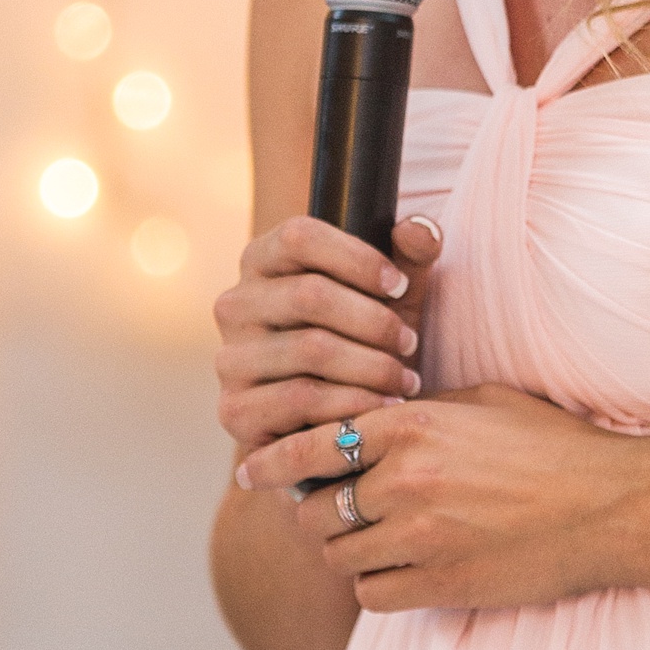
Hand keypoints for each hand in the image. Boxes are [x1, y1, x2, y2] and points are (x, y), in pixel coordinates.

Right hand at [213, 212, 441, 457]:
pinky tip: (383, 409)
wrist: (327, 420)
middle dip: (374, 321)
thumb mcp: (390, 298)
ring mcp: (230, 358)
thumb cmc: (362, 343)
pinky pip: (301, 400)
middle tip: (411, 343)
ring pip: (310, 348)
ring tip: (406, 380)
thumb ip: (410, 258)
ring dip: (372, 366)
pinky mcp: (236, 410)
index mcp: (263, 262)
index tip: (400, 285)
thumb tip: (419, 230)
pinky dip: (353, 404)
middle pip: (309, 294)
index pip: (299, 236)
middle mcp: (236, 305)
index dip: (357, 257)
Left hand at [239, 382, 649, 614]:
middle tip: (331, 512)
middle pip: (316, 509)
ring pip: (339, 556)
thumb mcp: (484, 403)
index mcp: (412, 424)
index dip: (273, 463)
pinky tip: (400, 570)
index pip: (312, 444)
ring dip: (347, 551)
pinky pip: (372, 594)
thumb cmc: (553, 446)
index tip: (252, 474)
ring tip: (372, 541)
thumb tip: (369, 419)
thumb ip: (420, 410)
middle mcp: (406, 480)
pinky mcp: (441, 585)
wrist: (611, 508)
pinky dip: (376, 585)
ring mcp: (421, 537)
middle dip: (315, 513)